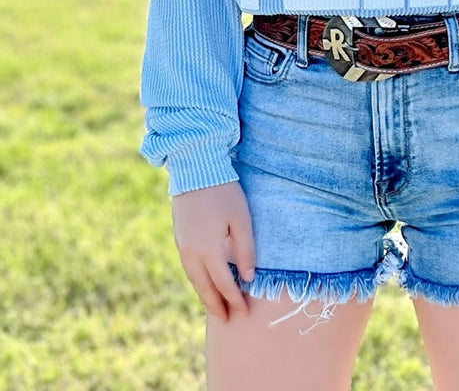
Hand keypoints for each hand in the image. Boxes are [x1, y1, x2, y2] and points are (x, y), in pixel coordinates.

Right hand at [171, 180, 255, 320]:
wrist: (194, 170)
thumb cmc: (223, 192)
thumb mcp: (241, 219)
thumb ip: (245, 250)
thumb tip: (248, 277)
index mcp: (208, 251)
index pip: (224, 284)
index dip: (234, 299)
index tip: (244, 311)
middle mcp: (191, 253)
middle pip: (204, 287)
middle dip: (216, 305)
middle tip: (227, 320)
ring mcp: (182, 246)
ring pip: (194, 279)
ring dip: (205, 295)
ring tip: (215, 307)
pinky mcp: (179, 238)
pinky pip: (189, 268)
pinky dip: (198, 280)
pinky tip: (205, 282)